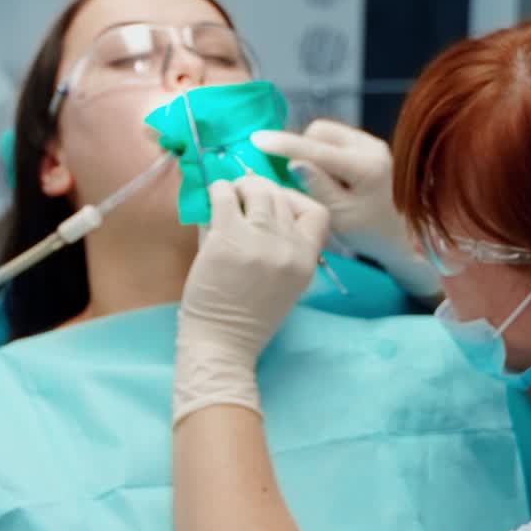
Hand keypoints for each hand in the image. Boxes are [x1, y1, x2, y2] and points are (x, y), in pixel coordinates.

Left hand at [174, 176, 328, 424]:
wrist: (222, 344)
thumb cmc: (248, 317)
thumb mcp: (284, 282)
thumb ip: (281, 245)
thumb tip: (257, 201)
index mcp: (307, 261)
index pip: (317, 213)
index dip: (296, 201)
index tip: (276, 204)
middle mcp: (288, 248)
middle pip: (282, 196)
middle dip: (262, 189)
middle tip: (244, 194)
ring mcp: (259, 242)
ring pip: (257, 191)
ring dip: (241, 186)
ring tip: (229, 194)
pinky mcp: (228, 239)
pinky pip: (225, 196)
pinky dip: (218, 190)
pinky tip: (213, 197)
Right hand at [252, 121, 437, 297]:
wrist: (401, 234)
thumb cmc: (369, 232)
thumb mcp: (339, 216)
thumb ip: (317, 186)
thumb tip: (294, 162)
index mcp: (366, 167)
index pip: (317, 150)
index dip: (284, 144)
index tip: (257, 139)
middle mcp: (371, 146)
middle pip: (319, 132)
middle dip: (303, 150)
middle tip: (302, 180)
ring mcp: (371, 142)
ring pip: (325, 133)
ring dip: (313, 151)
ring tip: (321, 181)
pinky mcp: (369, 144)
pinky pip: (334, 138)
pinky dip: (324, 153)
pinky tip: (331, 177)